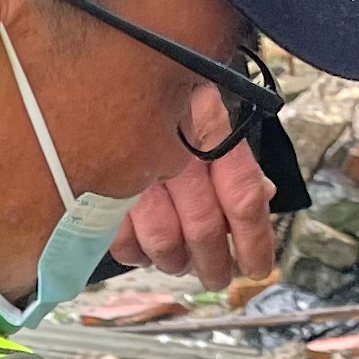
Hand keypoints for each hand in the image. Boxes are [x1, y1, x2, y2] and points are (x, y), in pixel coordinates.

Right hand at [111, 91, 281, 286]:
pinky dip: (138, 254)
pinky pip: (123, 242)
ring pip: (163, 241)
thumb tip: (262, 198)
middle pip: (204, 227)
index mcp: (207, 128)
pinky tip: (146, 249)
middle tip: (218, 277)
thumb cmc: (162, 104)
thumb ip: (234, 161)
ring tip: (180, 263)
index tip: (258, 269)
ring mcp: (130, 172)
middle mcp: (171, 151)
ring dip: (176, 262)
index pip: (243, 197)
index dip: (255, 241)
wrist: (100, 80)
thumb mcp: (205, 117)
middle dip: (215, 263)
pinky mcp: (96, 190)